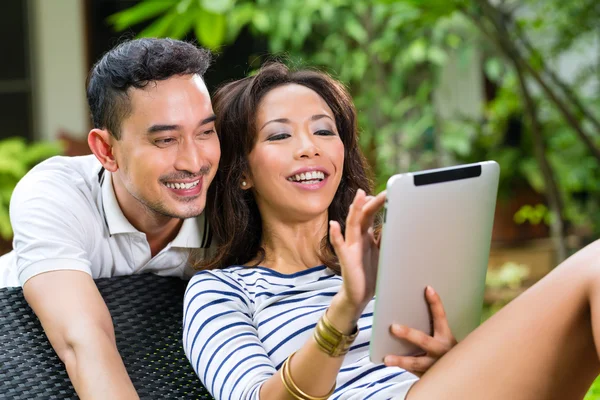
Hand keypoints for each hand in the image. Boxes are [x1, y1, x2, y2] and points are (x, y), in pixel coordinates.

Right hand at [329, 189, 385, 313]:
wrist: (358, 295)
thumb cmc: (370, 274)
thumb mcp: (382, 254)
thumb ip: (384, 239)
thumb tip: (395, 225)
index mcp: (366, 236)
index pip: (370, 215)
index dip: (376, 203)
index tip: (386, 192)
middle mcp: (357, 239)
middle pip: (362, 216)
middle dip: (369, 202)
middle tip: (380, 192)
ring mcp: (350, 247)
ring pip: (351, 225)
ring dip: (354, 211)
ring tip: (358, 198)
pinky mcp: (346, 259)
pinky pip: (340, 246)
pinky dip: (336, 235)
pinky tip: (334, 225)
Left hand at [383, 286, 456, 376]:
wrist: (458, 374)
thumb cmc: (444, 351)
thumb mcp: (442, 338)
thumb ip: (429, 328)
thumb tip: (406, 312)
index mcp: (446, 337)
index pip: (440, 317)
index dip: (435, 303)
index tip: (428, 288)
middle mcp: (442, 350)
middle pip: (424, 340)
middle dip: (408, 334)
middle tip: (393, 327)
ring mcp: (434, 365)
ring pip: (416, 362)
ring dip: (401, 360)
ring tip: (387, 359)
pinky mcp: (427, 376)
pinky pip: (411, 372)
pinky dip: (400, 367)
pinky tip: (387, 362)